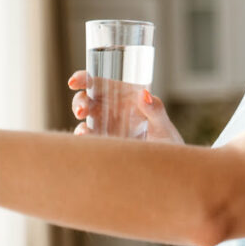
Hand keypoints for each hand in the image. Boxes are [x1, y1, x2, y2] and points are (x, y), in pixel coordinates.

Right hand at [68, 70, 185, 144]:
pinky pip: (88, 140)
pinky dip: (84, 139)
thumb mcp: (163, 126)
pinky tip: (86, 139)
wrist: (169, 166)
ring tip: (83, 128)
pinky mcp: (103, 145)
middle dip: (80, 102)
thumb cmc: (168, 142)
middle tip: (82, 110)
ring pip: (85, 119)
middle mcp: (112, 111)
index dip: (85, 79)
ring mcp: (106, 128)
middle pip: (88, 100)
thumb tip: (144, 94)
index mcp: (125, 97)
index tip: (74, 82)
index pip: (101, 83)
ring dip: (80, 122)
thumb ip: (155, 110)